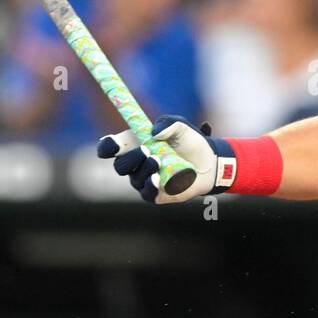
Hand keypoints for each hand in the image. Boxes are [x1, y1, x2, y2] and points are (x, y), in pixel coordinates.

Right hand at [97, 115, 234, 204]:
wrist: (210, 162)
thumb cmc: (191, 143)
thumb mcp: (181, 126)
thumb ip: (167, 123)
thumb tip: (153, 133)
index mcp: (135, 145)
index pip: (110, 148)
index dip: (106, 147)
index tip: (112, 144)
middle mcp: (136, 165)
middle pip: (120, 165)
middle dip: (131, 158)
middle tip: (146, 149)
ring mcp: (144, 181)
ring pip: (134, 178)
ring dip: (144, 169)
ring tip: (158, 160)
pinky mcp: (155, 194)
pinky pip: (146, 193)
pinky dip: (149, 186)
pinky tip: (157, 178)